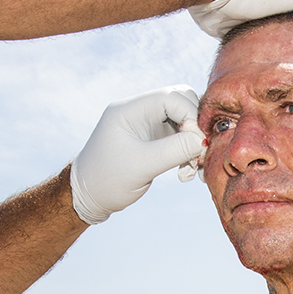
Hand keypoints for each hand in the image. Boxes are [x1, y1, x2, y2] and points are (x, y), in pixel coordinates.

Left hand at [70, 85, 204, 223]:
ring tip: (192, 169)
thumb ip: (174, 151)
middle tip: (199, 154)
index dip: (191, 115)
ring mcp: (147, 124)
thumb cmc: (107, 181)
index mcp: (130, 110)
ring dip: (193, 143)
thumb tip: (203, 141)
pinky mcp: (153, 139)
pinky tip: (186, 172)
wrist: (88, 197)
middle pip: (181, 102)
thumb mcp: (142, 166)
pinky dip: (187, 152)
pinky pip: (179, 137)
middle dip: (194, 127)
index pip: (171, 97)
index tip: (199, 142)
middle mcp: (139, 112)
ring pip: (183, 120)